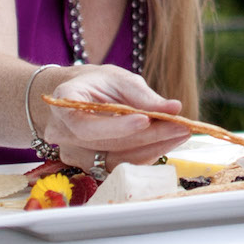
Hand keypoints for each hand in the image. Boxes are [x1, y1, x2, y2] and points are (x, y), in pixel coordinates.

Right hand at [46, 66, 191, 163]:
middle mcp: (62, 133)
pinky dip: (144, 155)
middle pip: (107, 145)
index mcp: (62, 104)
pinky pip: (119, 165)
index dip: (117, 127)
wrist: (74, 97)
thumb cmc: (95, 84)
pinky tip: (164, 143)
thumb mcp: (116, 78)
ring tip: (179, 134)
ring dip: (152, 149)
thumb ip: (142, 94)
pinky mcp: (88, 165)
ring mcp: (73, 153)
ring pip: (115, 160)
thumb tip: (173, 108)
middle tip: (181, 127)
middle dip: (148, 136)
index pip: (86, 125)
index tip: (147, 120)